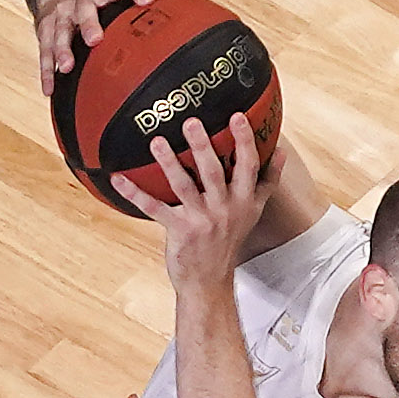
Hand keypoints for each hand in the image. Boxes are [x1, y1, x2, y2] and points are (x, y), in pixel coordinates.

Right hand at [35, 0, 152, 95]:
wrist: (58, 0)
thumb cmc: (96, 10)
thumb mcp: (115, 5)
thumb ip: (138, 20)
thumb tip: (174, 42)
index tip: (147, 0)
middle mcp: (80, 1)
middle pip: (83, 9)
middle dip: (88, 24)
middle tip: (95, 40)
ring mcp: (60, 15)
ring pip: (59, 31)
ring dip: (62, 49)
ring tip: (66, 67)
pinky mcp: (44, 30)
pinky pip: (44, 52)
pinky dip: (47, 71)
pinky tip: (50, 89)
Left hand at [112, 114, 283, 292]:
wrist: (210, 281)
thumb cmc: (229, 241)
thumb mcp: (252, 212)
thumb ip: (266, 182)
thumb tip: (280, 152)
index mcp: (243, 201)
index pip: (248, 167)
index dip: (244, 141)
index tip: (238, 116)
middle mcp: (224, 209)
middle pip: (214, 172)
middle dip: (203, 147)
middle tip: (191, 122)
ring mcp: (200, 220)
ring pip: (183, 187)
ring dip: (169, 164)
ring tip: (158, 142)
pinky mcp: (179, 231)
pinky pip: (154, 209)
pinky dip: (134, 193)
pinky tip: (118, 178)